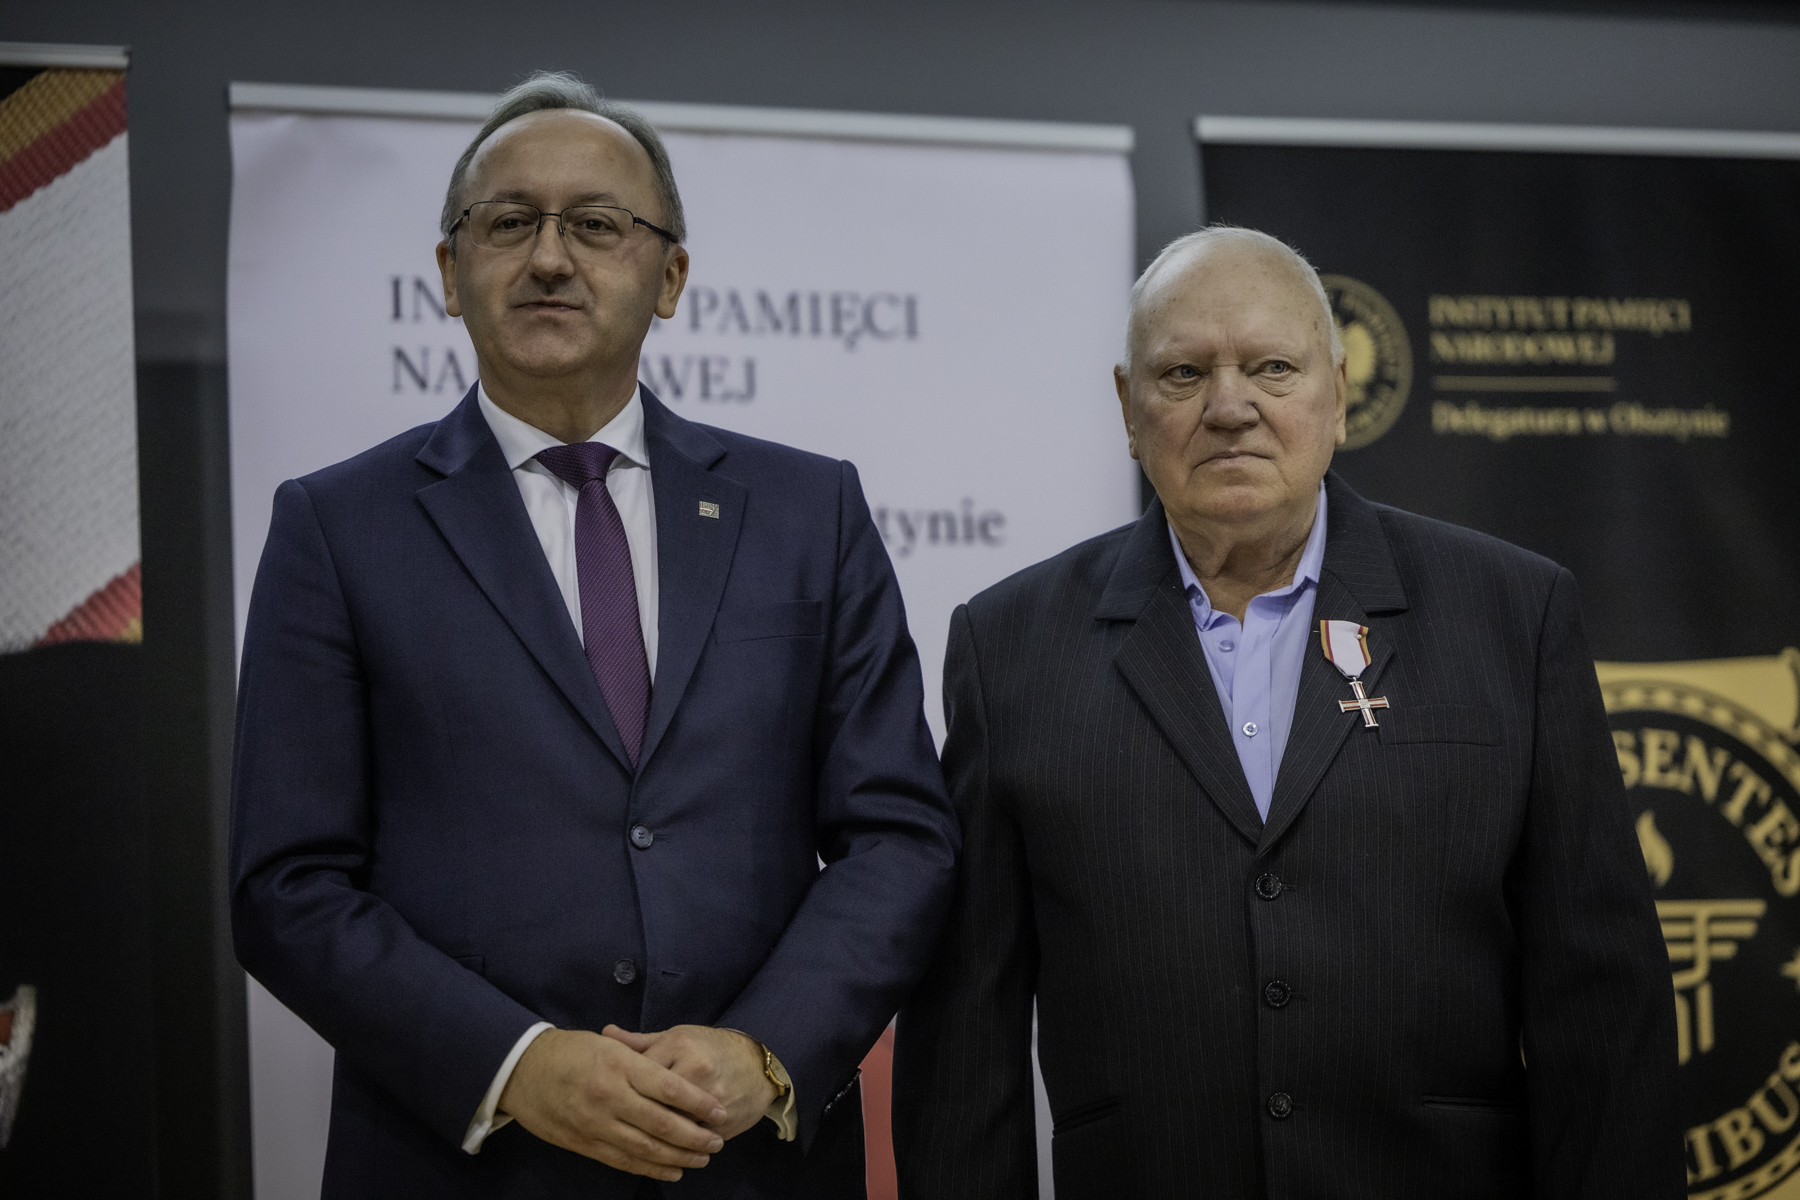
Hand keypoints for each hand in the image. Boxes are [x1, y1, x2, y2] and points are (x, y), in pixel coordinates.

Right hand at [498, 1027, 727, 1181]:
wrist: (521, 1071)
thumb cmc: (569, 1051)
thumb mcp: (607, 1044)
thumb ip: (642, 1059)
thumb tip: (680, 1078)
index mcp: (619, 1065)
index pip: (669, 1088)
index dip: (698, 1103)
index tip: (720, 1110)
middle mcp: (609, 1096)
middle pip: (662, 1123)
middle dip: (694, 1136)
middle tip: (717, 1141)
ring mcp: (595, 1123)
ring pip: (645, 1147)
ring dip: (678, 1156)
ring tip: (702, 1158)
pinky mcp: (584, 1143)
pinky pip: (623, 1160)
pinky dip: (651, 1168)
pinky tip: (672, 1170)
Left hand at [603, 1024, 777, 1139]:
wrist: (758, 1066)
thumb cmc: (710, 1048)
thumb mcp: (676, 1037)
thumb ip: (640, 1042)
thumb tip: (605, 1032)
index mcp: (679, 1045)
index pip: (639, 1070)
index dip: (619, 1087)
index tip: (607, 1096)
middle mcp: (695, 1070)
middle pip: (653, 1101)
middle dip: (632, 1116)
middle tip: (616, 1124)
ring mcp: (711, 1099)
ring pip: (671, 1126)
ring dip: (652, 1137)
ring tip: (634, 1139)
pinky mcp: (722, 1122)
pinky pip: (690, 1141)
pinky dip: (675, 1149)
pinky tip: (660, 1152)